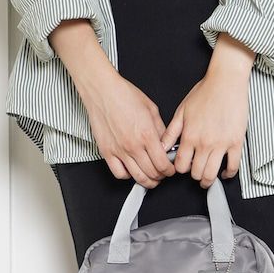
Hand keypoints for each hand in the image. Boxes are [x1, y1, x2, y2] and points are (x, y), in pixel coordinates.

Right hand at [80, 71, 177, 187]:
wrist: (103, 91)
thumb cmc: (125, 95)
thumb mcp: (151, 110)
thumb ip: (160, 130)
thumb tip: (166, 143)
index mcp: (147, 135)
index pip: (163, 164)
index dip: (169, 170)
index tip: (170, 169)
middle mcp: (134, 145)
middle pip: (152, 173)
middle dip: (160, 177)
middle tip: (162, 174)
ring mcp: (119, 150)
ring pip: (137, 177)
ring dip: (147, 181)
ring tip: (150, 178)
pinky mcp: (106, 152)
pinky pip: (118, 173)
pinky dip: (127, 176)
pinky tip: (132, 171)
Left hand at [163, 58, 250, 187]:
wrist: (226, 82)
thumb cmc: (205, 92)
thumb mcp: (182, 111)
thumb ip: (171, 132)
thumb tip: (162, 148)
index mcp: (189, 136)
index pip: (181, 165)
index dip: (181, 169)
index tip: (184, 167)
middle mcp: (204, 143)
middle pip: (196, 173)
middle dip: (194, 176)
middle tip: (196, 172)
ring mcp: (221, 144)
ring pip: (212, 174)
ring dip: (208, 180)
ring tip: (208, 178)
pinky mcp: (236, 142)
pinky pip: (233, 166)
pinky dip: (229, 173)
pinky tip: (225, 171)